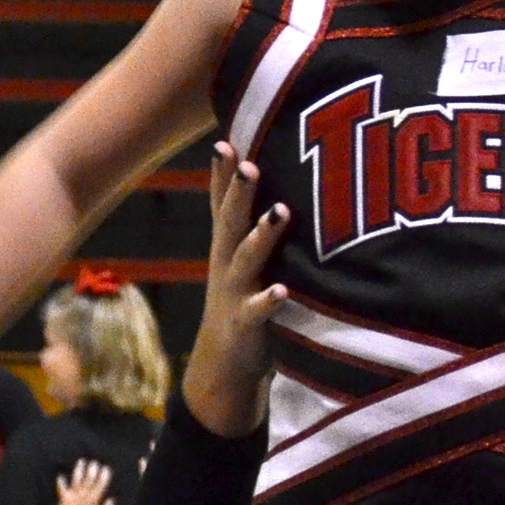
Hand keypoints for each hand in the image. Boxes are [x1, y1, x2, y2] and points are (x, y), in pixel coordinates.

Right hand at [182, 144, 288, 438]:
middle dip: (239, 192)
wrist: (225, 364)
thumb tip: (259, 178)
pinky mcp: (246, 325)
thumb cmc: (243, 299)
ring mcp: (235, 294)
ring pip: (246, 260)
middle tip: (249, 163)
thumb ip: (247, 223)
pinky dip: (269, 299)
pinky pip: (258, 310)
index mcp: (227, 246)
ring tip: (279, 212)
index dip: (223, 173)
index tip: (226, 139)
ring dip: (262, 236)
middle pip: (231, 223)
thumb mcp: (240, 258)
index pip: (223, 203)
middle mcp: (227, 265)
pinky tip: (282, 289)